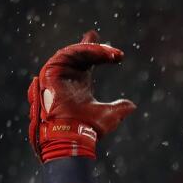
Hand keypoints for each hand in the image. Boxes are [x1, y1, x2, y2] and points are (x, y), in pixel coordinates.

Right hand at [27, 31, 136, 161]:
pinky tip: (99, 51)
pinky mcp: (51, 71)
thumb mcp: (109, 115)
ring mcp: (58, 73)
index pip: (87, 62)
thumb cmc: (88, 128)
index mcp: (79, 84)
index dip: (97, 53)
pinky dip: (84, 50)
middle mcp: (68, 77)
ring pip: (75, 52)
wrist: (73, 136)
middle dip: (95, 47)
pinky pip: (68, 54)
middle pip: (80, 53)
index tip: (114, 52)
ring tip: (112, 53)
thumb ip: (119, 109)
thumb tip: (132, 106)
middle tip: (111, 48)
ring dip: (94, 50)